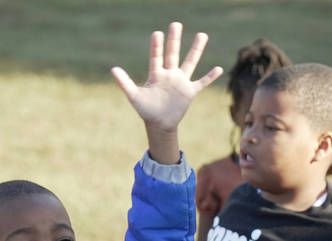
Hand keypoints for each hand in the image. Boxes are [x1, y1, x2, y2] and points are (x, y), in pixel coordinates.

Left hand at [112, 23, 222, 164]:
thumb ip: (125, 83)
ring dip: (196, 50)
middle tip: (176, 24)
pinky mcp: (189, 92)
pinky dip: (210, 77)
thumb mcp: (134, 96)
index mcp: (156, 74)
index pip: (156, 56)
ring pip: (190, 62)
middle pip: (173, 54)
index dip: (156, 46)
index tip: (157, 34)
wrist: (159, 125)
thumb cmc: (146, 110)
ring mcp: (181, 82)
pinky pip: (201, 82)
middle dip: (175, 40)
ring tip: (202, 35)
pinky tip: (218, 69)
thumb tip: (113, 69)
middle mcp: (170, 74)